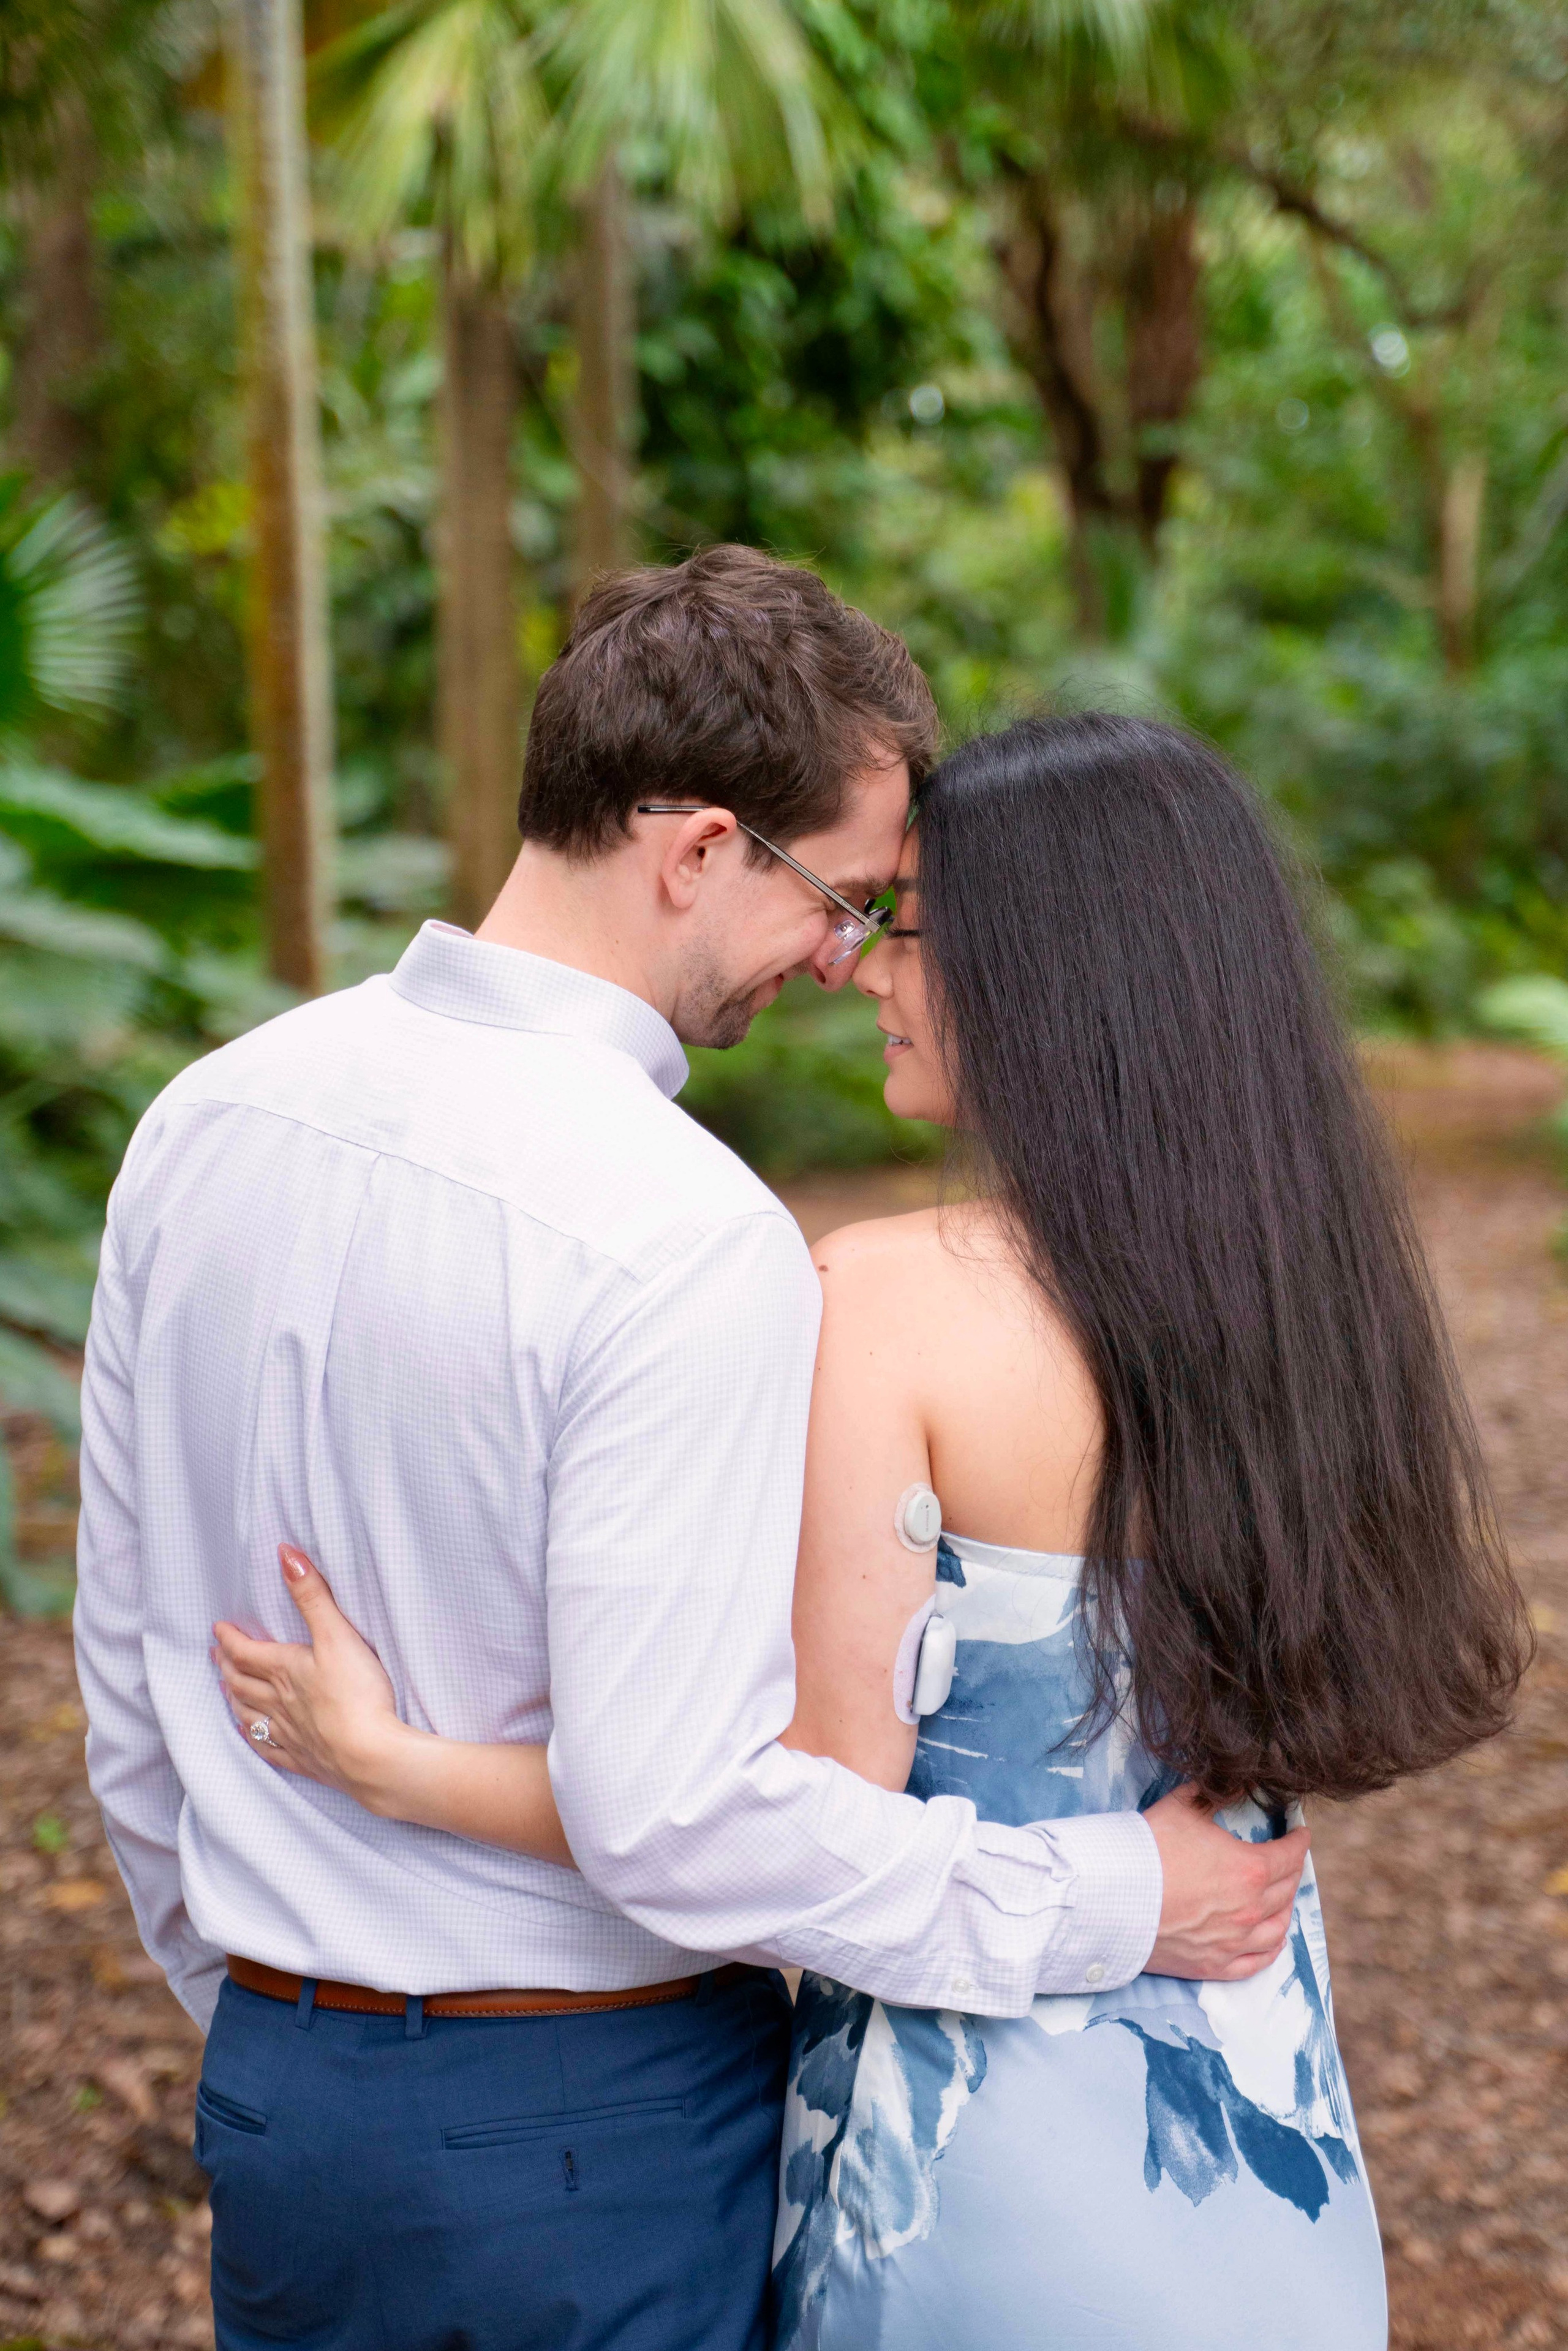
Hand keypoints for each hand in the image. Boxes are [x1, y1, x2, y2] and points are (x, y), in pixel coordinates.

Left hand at [213, 1546, 406, 1810]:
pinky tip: (249, 1734)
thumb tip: (286, 1555)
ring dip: (234, 1698)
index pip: (246, 1652)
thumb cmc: (356, 1693)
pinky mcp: (304, 1758)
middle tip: (215, 1655)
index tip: (218, 1629)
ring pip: (250, 1713)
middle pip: (243, 1681)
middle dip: (226, 1665)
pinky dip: (253, 1737)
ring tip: (226, 1689)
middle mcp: (278, 1702)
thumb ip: (312, 1595)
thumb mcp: (337, 1635)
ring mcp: (289, 1733)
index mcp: (285, 1670)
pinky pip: (268, 1748)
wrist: (370, 1755)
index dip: (230, 1639)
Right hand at [1143, 1784, 1308, 1980]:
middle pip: (1286, 1889)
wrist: (1111, 1898)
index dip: (1298, 1841)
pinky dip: (1272, 1948)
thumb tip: (1232, 1782)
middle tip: (1289, 1859)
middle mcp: (1249, 1910)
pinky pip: (1257, 1961)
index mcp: (1248, 1869)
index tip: (1300, 1832)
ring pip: (1278, 1928)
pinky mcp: (1214, 1965)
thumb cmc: (1146, 1849)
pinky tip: (1274, 1938)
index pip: (1289, 1855)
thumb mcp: (1181, 1808)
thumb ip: (1212, 1794)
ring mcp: (1234, 1942)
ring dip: (1285, 1908)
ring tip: (1283, 1897)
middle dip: (1291, 1870)